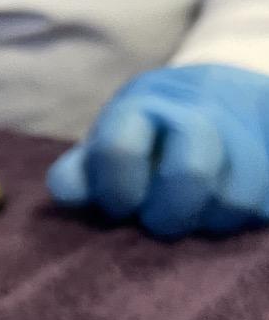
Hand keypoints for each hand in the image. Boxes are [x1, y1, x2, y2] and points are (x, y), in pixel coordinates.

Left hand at [47, 64, 268, 237]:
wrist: (220, 95)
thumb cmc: (146, 139)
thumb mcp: (105, 148)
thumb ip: (79, 173)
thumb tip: (69, 195)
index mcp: (138, 105)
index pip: (118, 149)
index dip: (117, 191)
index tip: (121, 208)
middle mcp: (193, 103)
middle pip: (190, 172)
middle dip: (170, 213)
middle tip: (163, 223)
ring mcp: (244, 118)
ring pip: (237, 195)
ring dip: (215, 219)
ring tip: (203, 217)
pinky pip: (266, 200)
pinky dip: (252, 212)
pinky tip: (238, 209)